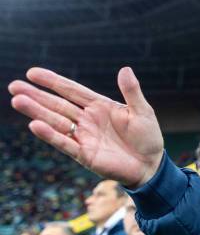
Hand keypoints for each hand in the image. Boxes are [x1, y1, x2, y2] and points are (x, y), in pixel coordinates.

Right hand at [9, 67, 163, 187]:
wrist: (151, 165)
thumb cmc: (147, 137)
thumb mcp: (142, 111)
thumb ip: (132, 92)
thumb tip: (125, 69)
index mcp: (99, 106)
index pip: (72, 90)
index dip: (53, 81)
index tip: (32, 72)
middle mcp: (87, 120)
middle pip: (58, 105)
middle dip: (36, 95)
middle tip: (14, 86)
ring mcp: (84, 137)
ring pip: (56, 122)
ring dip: (37, 112)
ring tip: (17, 101)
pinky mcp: (85, 155)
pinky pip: (65, 143)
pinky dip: (51, 135)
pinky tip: (35, 125)